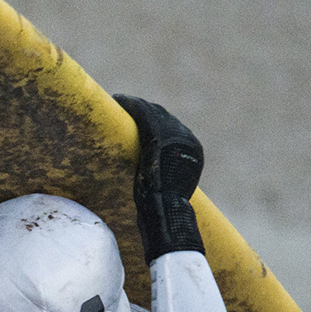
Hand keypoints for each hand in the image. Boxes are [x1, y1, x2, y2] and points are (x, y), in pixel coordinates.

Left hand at [114, 95, 205, 262]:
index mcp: (192, 151)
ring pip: (154, 112)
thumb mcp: (168, 189)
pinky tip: (118, 99)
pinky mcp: (159, 135)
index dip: (155, 120)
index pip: (173, 129)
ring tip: (120, 101)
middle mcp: (187, 139)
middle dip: (145, 110)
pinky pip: (143, 114)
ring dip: (135, 105)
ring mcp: (176, 136)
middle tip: (126, 105)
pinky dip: (130, 105)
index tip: (139, 117)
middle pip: (164, 117)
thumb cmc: (163, 210)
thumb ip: (164, 176)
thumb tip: (154, 181)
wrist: (166, 212)